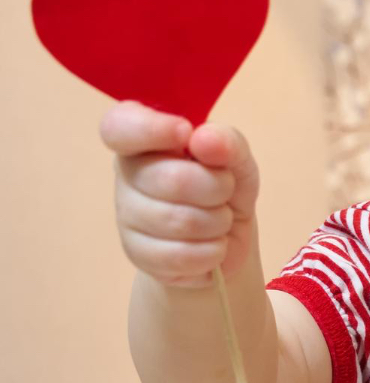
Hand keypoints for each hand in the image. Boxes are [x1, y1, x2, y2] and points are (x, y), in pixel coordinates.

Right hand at [103, 100, 259, 287]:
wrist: (228, 237)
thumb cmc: (225, 186)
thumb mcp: (237, 158)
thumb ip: (227, 141)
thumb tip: (204, 139)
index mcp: (143, 140)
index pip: (119, 127)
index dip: (150, 129)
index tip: (185, 133)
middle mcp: (127, 175)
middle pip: (172, 180)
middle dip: (218, 188)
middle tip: (225, 190)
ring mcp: (128, 216)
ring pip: (180, 221)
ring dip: (218, 222)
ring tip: (219, 218)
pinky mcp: (138, 254)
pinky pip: (181, 256)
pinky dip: (212, 252)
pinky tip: (212, 244)